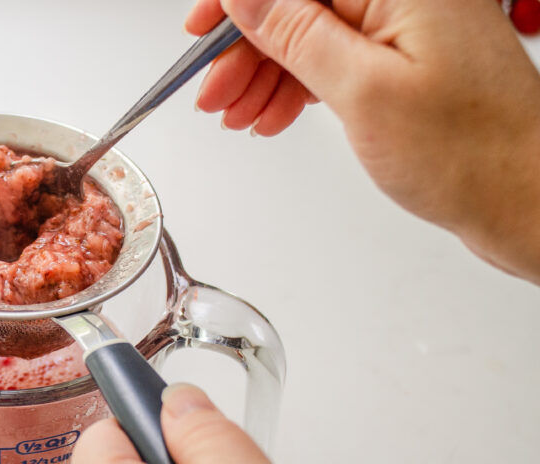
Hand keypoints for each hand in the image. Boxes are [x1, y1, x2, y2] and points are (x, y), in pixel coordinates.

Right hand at [187, 0, 539, 284]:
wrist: (527, 200)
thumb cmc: (470, 152)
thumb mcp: (361, 90)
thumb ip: (296, 33)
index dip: (238, 3)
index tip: (199, 32)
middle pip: (300, 6)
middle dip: (247, 49)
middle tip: (214, 96)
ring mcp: (407, 29)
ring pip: (312, 36)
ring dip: (267, 76)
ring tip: (238, 118)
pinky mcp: (406, 63)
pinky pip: (336, 61)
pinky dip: (299, 89)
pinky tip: (274, 117)